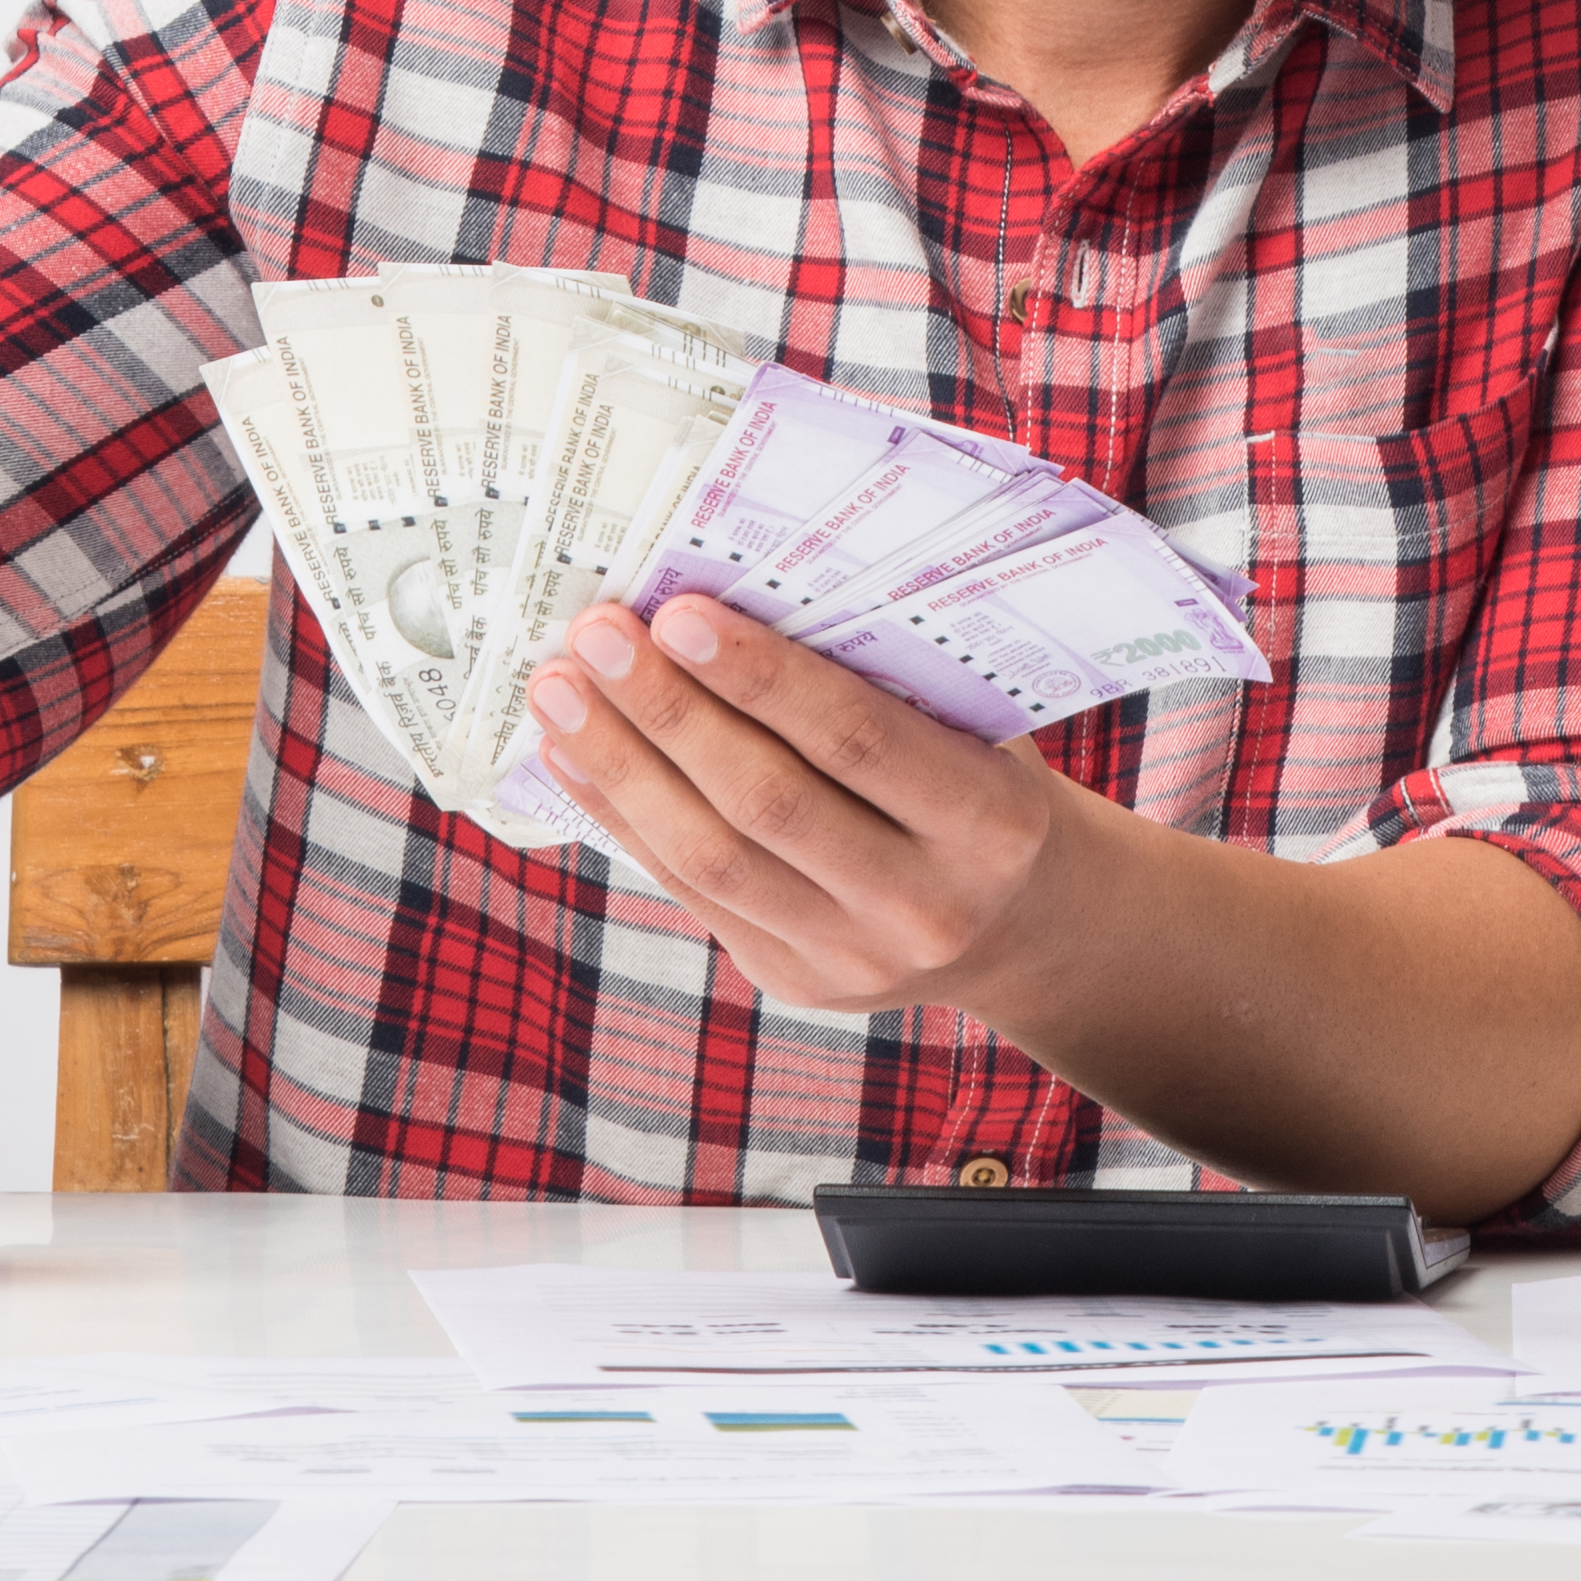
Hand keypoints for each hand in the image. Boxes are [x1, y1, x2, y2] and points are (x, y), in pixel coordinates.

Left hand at [520, 593, 1101, 1022]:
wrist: (1020, 920)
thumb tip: (734, 598)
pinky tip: (576, 755)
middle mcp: (924, 902)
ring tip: (561, 691)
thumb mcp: (978, 723)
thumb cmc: (986, 779)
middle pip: (767, 802)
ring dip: (622, 765)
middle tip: (597, 635)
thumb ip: (887, 678)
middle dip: (668, 712)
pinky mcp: (793, 981)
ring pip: (711, 856)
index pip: (858, 740)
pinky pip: (691, 891)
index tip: (678, 613)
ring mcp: (854, 956)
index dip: (763, 678)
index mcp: (989, 823)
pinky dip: (625, 816)